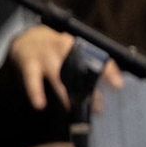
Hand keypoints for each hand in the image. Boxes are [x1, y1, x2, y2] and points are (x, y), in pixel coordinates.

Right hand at [8, 25, 122, 111]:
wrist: (27, 38)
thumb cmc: (58, 49)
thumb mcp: (75, 53)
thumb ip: (91, 69)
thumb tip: (110, 90)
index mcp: (79, 45)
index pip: (98, 57)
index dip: (109, 71)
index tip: (118, 85)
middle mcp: (64, 47)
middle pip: (79, 68)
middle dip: (88, 88)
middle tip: (97, 107)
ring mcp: (45, 55)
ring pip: (58, 75)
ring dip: (66, 94)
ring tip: (74, 108)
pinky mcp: (29, 63)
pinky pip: (32, 79)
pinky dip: (36, 92)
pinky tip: (40, 104)